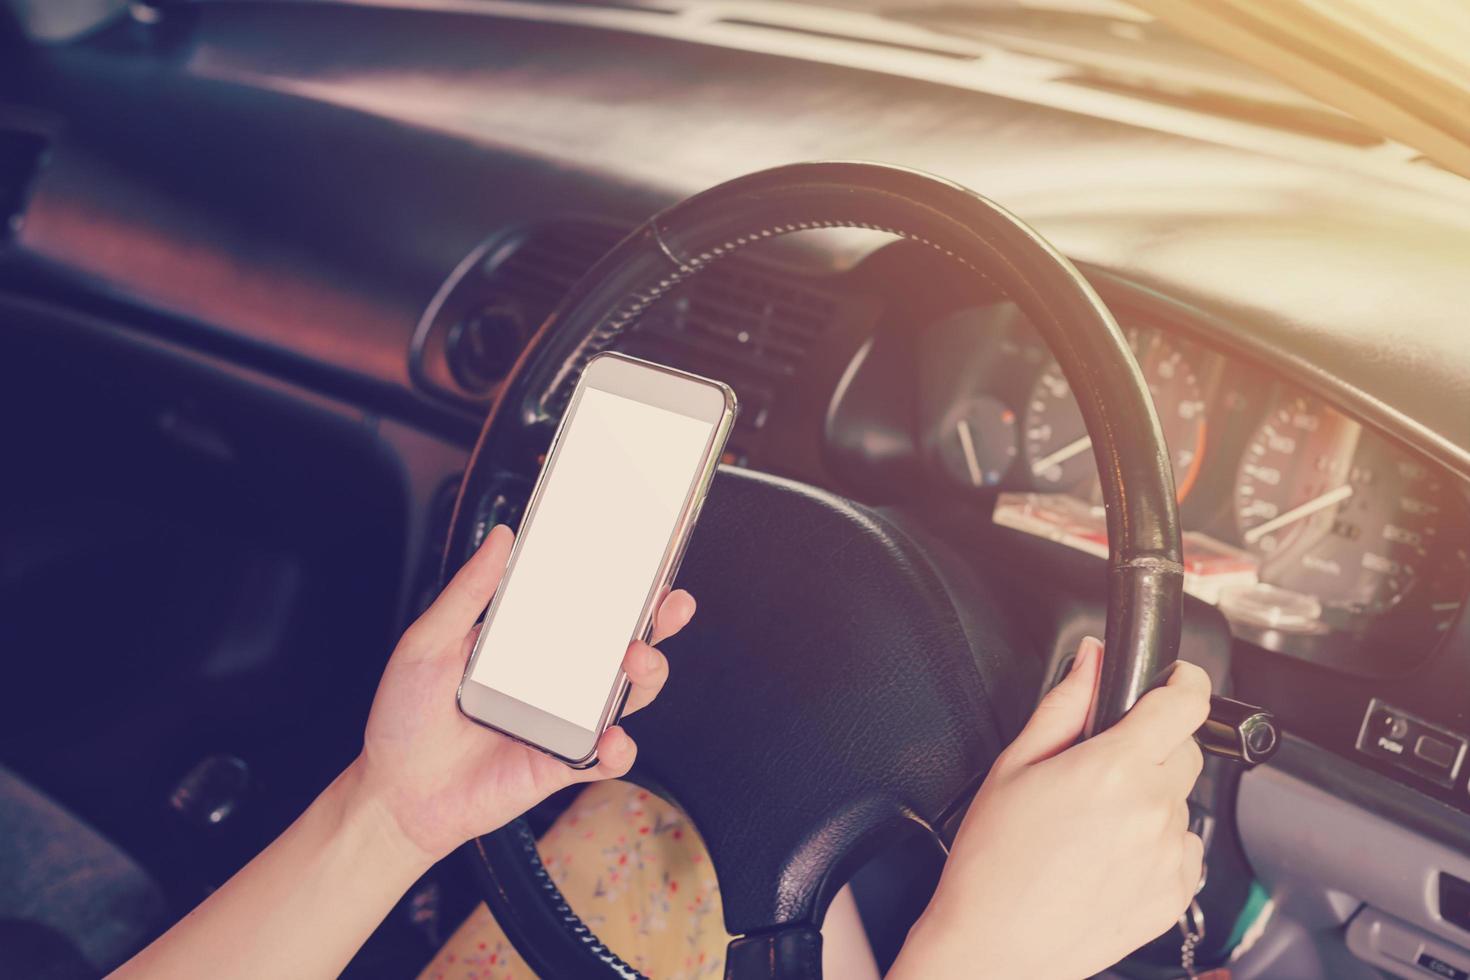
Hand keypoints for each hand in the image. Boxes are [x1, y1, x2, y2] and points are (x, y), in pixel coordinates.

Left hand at [351, 524, 694, 862]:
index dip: (623, 586)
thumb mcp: (429, 643)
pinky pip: (608, 757)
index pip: (587, 608)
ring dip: (646, 675)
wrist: (394, 792)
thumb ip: (468, 593)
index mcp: (531, 643)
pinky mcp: (564, 764)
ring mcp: (566, 722)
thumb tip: (502, 538)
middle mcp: (557, 680)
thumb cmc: (406, 717)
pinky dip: (619, 748)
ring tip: (636, 659)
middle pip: (625, 646)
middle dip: (659, 623)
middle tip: (670, 605)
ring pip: (629, 696)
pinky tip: (610, 736)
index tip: (647, 562)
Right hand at [892, 637, 1209, 979]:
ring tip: (1095, 826)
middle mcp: (1152, 810)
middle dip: (1153, 746)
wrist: (997, 947)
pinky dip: (1156, 845)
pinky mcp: (1175, 896)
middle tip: (1101, 768)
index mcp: (1113, 768)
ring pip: (1180, 802)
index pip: (1185, 703)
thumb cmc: (994, 862)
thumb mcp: (1013, 765)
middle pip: (1185, 751)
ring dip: (1151, 800)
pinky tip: (1109, 857)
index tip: (1176, 678)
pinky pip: (1184, 850)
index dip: (1184, 680)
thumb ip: (1063, 704)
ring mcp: (1169, 857)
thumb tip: (1091, 661)